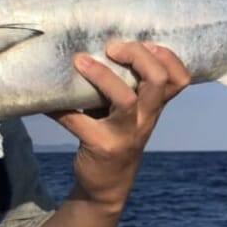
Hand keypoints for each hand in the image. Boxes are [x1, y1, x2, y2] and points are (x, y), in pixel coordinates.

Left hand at [48, 42, 188, 211]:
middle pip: (157, 81)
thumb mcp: (128, 113)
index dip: (168, 57)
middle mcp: (145, 120)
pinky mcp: (101, 146)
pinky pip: (79, 121)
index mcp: (154, 107)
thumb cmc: (115, 135)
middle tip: (112, 47)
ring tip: (81, 61)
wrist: (107, 185)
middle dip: (138, 56)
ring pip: (125, 99)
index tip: (146, 42)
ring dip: (102, 76)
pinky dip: (59, 108)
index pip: (178, 79)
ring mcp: (125, 134)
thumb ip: (124, 86)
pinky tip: (47, 100)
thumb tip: (95, 43)